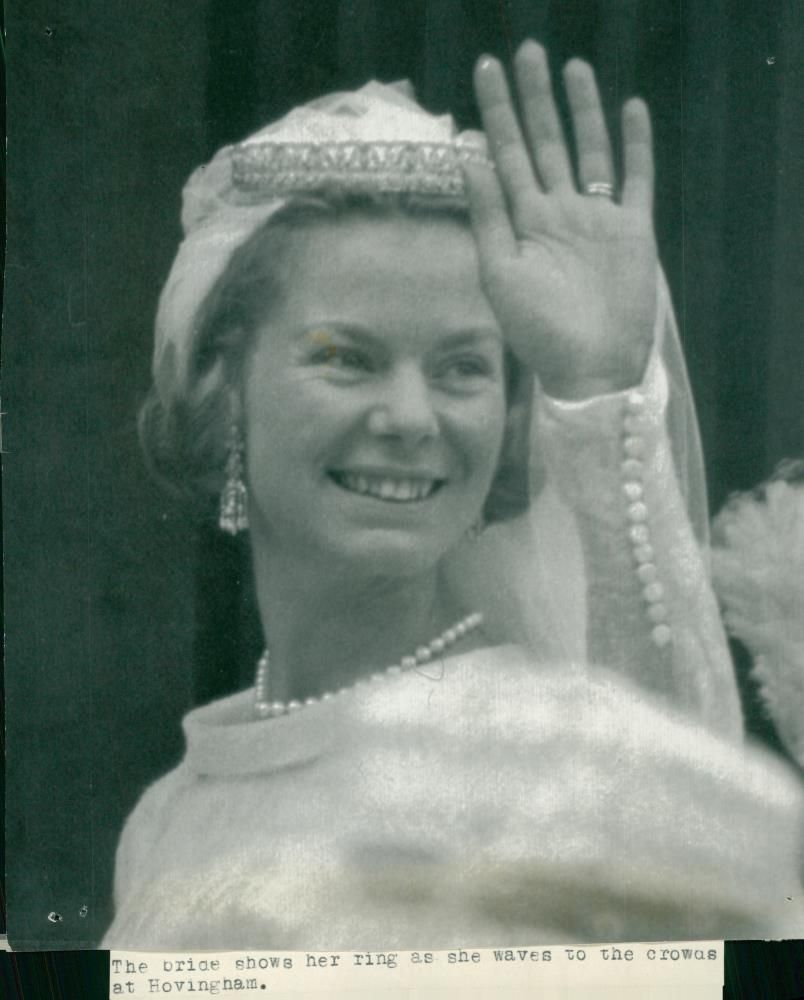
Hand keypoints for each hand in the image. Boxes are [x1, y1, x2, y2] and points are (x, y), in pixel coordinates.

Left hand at [463, 40, 657, 399]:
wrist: (591, 367)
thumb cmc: (539, 331)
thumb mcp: (501, 272)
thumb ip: (487, 214)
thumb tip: (466, 155)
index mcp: (523, 223)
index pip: (505, 155)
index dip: (495, 112)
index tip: (483, 70)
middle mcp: (558, 213)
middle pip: (545, 142)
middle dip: (534, 98)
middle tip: (525, 51)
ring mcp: (596, 219)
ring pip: (588, 150)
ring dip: (581, 110)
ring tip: (572, 68)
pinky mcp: (633, 229)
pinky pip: (635, 178)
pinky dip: (635, 144)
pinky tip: (631, 109)